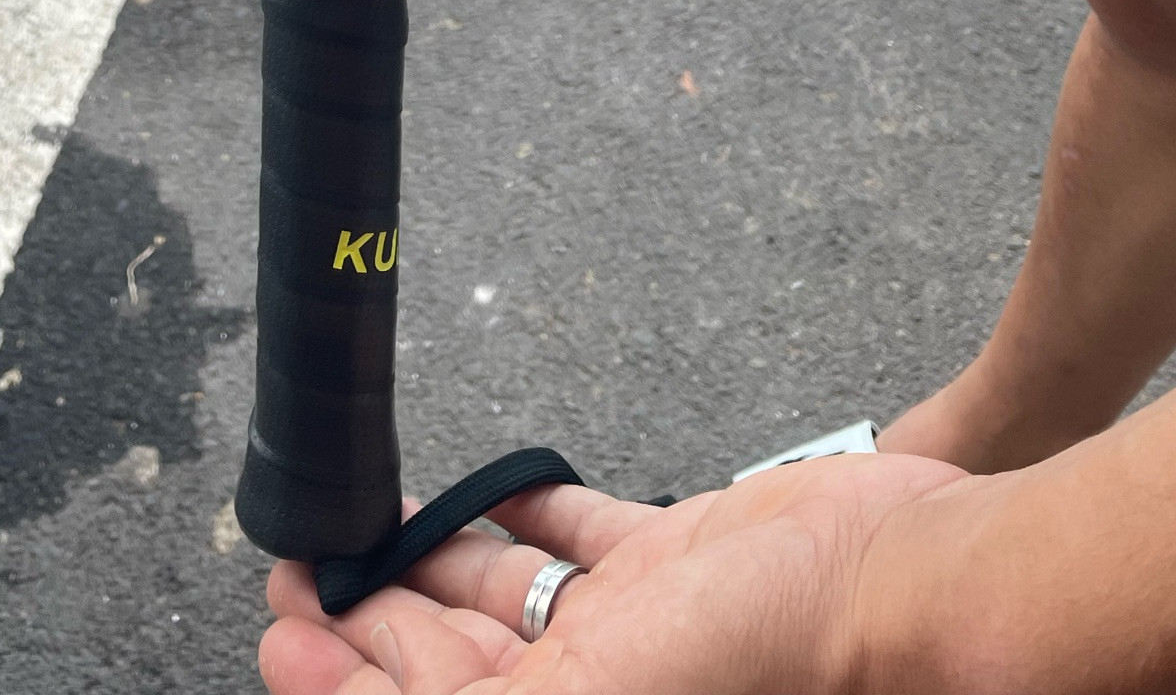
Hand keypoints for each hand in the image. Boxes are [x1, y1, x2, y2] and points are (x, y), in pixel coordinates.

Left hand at [259, 453, 963, 694]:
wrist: (893, 580)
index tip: (281, 634)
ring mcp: (641, 626)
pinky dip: (530, 517)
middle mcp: (601, 690)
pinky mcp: (681, 559)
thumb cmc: (768, 655)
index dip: (342, 685)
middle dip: (366, 620)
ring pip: (505, 597)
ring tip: (364, 527)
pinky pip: (583, 538)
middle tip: (294, 567)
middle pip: (452, 664)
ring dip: (430, 565)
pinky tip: (489, 500)